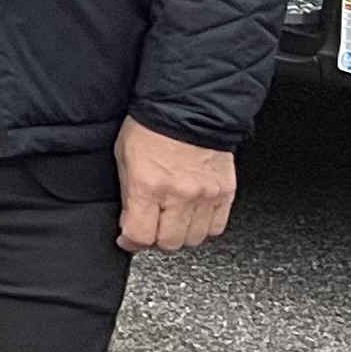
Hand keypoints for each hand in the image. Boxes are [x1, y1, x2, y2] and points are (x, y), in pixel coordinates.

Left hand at [115, 119, 235, 251]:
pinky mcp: (226, 193)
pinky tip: (192, 216)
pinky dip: (203, 227)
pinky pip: (216, 228)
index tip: (128, 238)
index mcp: (149, 185)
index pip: (141, 235)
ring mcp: (206, 196)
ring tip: (171, 221)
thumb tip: (129, 222)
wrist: (188, 108)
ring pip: (194, 239)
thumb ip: (128, 194)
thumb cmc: (151, 127)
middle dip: (155, 240)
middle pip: (169, 243)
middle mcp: (180, 194)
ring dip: (180, 235)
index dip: (131, 242)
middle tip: (150, 228)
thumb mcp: (124, 158)